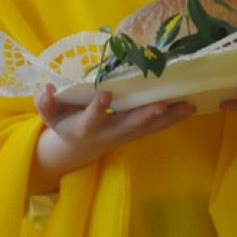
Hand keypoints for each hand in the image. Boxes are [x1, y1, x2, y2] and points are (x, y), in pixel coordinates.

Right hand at [30, 82, 195, 193]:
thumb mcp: (50, 115)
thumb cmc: (64, 125)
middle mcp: (110, 132)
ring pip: (149, 127)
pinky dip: (173, 119)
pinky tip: (190, 108)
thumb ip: (46, 103)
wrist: (78, 148)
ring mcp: (126, 134)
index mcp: (86, 127)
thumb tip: (46, 88)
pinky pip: (156, 127)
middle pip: (130, 126)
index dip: (97, 107)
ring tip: (189, 106)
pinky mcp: (136, 132)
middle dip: (146, 116)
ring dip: (169, 118)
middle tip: (162, 105)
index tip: (105, 92)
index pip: (91, 118)